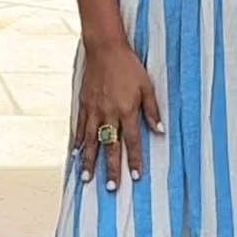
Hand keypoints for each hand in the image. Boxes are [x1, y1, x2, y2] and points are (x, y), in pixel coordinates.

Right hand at [76, 37, 161, 186]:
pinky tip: (76, 153)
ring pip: (91, 141)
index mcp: (126, 110)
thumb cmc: (129, 67)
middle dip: (110, 168)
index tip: (136, 177)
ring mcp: (94, 110)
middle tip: (110, 187)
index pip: (132, 141)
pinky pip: (80, 126)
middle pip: (110, 146)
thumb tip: (160, 130)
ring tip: (86, 177)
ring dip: (89, 160)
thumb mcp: (147, 86)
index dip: (135, 160)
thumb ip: (152, 110)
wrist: (105, 49)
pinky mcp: (84, 104)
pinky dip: (78, 141)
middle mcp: (109, 114)